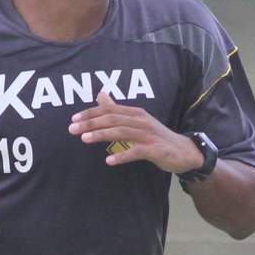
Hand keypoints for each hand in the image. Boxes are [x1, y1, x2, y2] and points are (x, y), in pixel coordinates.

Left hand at [69, 90, 200, 171]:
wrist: (182, 151)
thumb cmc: (156, 137)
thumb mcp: (137, 121)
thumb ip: (117, 110)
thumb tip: (100, 94)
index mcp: (135, 113)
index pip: (109, 110)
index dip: (91, 113)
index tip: (74, 119)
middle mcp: (141, 121)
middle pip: (113, 119)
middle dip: (91, 123)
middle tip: (72, 129)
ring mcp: (148, 135)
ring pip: (122, 132)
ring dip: (102, 135)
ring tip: (85, 139)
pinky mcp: (154, 149)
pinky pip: (136, 152)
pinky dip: (122, 156)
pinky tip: (109, 161)